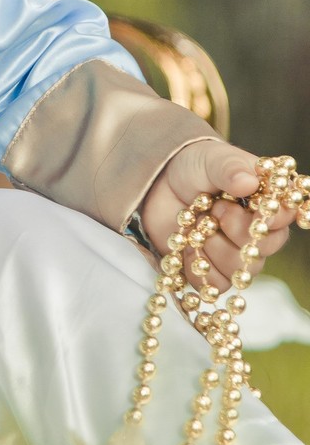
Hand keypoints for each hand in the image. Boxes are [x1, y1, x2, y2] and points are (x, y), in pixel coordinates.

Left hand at [139, 139, 293, 291]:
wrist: (158, 187)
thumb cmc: (193, 168)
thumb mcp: (209, 159)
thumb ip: (228, 167)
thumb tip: (248, 183)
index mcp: (266, 200)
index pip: (286, 215)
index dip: (271, 216)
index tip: (248, 206)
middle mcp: (258, 230)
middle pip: (266, 248)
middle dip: (237, 230)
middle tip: (217, 210)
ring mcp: (237, 253)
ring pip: (241, 269)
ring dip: (213, 246)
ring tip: (198, 226)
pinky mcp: (215, 270)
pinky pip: (216, 284)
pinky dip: (197, 266)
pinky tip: (188, 246)